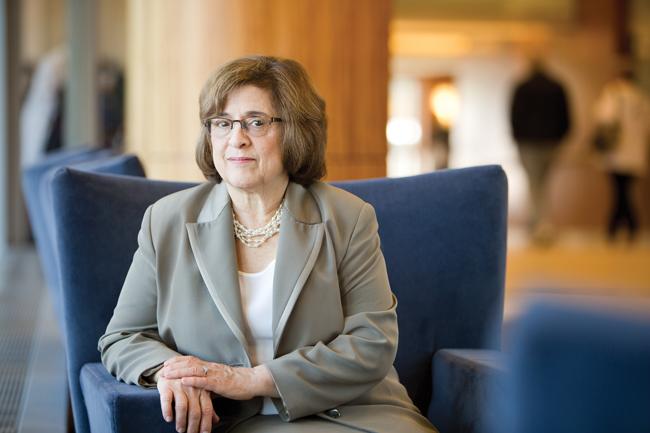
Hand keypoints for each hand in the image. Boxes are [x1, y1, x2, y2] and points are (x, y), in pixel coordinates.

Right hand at [157, 375, 218, 432]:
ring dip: (181, 420)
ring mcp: (179, 387)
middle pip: (195, 410)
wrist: (171, 369)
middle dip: (193, 425)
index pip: (206, 409)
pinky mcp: (167, 386)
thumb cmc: (187, 384)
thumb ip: (208, 407)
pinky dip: (167, 410)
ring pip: (182, 407)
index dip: (206, 423)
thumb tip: (216, 421)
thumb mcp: (200, 393)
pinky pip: (167, 400)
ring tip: (180, 430)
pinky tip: (168, 418)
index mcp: (202, 391)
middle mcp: (192, 389)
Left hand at [160, 356, 277, 399]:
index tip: (167, 363)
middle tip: (163, 368)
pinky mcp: (219, 383)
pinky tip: (184, 381)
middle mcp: (210, 368)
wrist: (252, 381)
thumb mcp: (218, 382)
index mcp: (210, 367)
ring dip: (179, 372)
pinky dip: (193, 381)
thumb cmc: (236, 382)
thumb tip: (197, 390)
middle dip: (175, 365)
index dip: (178, 361)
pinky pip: (204, 381)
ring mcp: (215, 374)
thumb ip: (207, 384)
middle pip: (189, 363)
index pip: (191, 360)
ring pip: (194, 370)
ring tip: (168, 374)